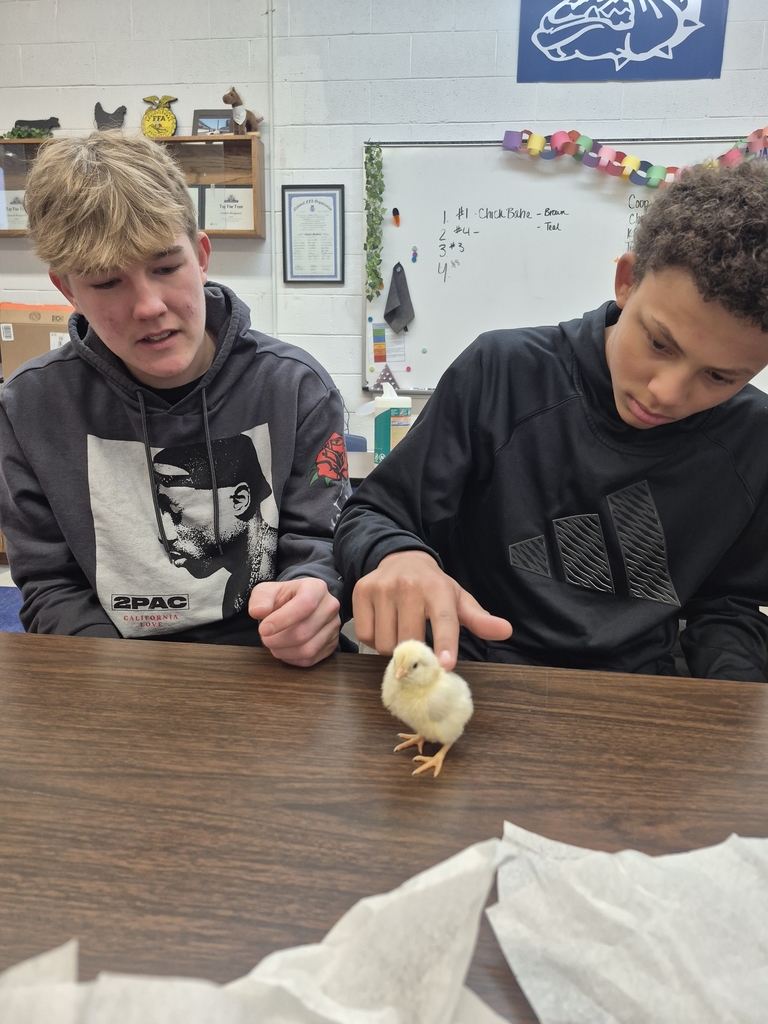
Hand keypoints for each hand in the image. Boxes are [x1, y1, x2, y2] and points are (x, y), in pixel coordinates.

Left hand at [248, 577, 340, 667]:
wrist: (300, 604)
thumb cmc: (284, 597)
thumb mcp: (268, 591)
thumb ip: (261, 598)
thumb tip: (258, 611)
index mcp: (316, 588)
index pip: (305, 604)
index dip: (282, 620)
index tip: (263, 629)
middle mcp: (330, 606)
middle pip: (304, 631)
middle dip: (278, 640)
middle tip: (265, 639)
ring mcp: (334, 627)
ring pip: (308, 649)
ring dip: (284, 652)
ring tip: (273, 645)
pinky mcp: (332, 643)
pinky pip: (311, 659)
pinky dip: (292, 659)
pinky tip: (284, 650)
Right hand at [352, 550, 511, 670]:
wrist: (400, 558)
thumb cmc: (432, 586)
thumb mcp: (457, 599)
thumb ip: (479, 619)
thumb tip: (506, 630)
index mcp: (438, 588)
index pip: (444, 620)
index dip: (445, 644)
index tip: (445, 665)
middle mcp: (408, 585)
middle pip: (410, 640)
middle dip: (415, 653)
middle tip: (418, 647)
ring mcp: (382, 587)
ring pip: (385, 642)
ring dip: (393, 648)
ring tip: (400, 632)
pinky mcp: (361, 592)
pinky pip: (365, 634)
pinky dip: (375, 639)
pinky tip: (384, 625)